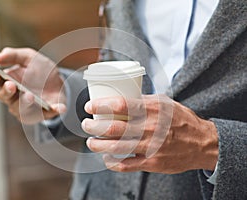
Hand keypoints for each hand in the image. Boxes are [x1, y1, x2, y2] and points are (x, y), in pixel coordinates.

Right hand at [0, 47, 65, 123]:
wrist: (58, 82)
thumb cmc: (39, 70)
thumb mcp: (29, 57)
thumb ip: (14, 55)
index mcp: (7, 81)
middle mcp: (13, 98)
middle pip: (5, 97)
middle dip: (7, 91)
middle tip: (12, 85)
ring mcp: (26, 108)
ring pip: (21, 109)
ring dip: (25, 103)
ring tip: (30, 96)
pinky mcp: (41, 115)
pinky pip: (46, 115)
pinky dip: (53, 111)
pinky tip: (60, 108)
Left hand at [82, 95, 217, 173]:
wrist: (202, 143)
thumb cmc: (181, 120)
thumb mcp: (165, 103)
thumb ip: (143, 101)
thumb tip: (120, 97)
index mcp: (153, 109)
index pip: (120, 105)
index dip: (100, 105)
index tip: (89, 106)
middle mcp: (150, 128)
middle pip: (113, 127)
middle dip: (93, 126)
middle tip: (86, 124)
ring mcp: (151, 147)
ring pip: (116, 146)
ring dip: (98, 145)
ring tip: (90, 141)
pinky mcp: (152, 163)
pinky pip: (126, 165)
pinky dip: (111, 162)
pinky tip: (106, 157)